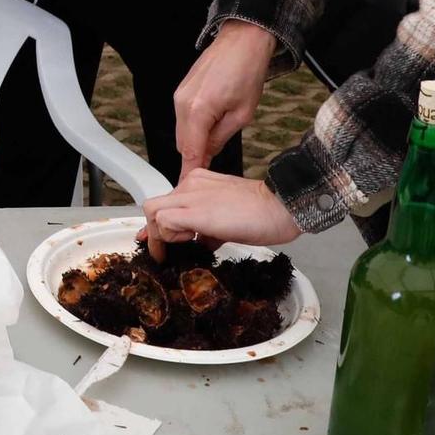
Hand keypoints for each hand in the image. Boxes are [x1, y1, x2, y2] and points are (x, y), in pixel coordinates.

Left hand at [142, 169, 300, 255]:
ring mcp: (192, 195)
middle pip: (154, 206)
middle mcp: (191, 184)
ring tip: (182, 247)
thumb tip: (202, 242)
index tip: (155, 241)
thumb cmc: (263, 213)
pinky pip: (165, 220)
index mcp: (198, 182)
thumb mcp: (227, 219)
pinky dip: (170, 236)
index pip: (166, 203)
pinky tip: (191, 241)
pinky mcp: (197, 211)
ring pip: (153, 211)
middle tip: (160, 252)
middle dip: (152, 232)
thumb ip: (209, 228)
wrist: (282, 207)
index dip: (157, 225)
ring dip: (162, 235)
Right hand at [172, 20, 275, 174]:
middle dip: (197, 153)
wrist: (242, 41)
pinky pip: (184, 116)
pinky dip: (195, 124)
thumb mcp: (242, 114)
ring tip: (222, 127)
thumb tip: (209, 152)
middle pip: (183, 143)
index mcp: (198, 111)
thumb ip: (221, 138)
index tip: (187, 187)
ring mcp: (179, 95)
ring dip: (197, 137)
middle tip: (217, 156)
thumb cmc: (246, 71)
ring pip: (183, 130)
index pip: (189, 153)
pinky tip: (214, 116)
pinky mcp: (181, 90)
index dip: (189, 173)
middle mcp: (182, 103)